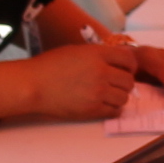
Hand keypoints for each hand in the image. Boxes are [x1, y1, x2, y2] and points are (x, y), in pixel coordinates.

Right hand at [25, 37, 142, 118]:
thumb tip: (116, 61)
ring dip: (119, 96)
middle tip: (115, 84)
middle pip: (129, 80)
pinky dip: (112, 109)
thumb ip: (98, 55)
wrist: (33, 85)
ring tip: (107, 95)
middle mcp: (101, 72)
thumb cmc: (50, 65)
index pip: (129, 59)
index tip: (125, 69)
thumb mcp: (76, 51)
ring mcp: (98, 92)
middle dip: (124, 82)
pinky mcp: (92, 109)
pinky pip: (114, 111)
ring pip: (124, 97)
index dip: (130, 65)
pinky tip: (103, 105)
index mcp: (97, 54)